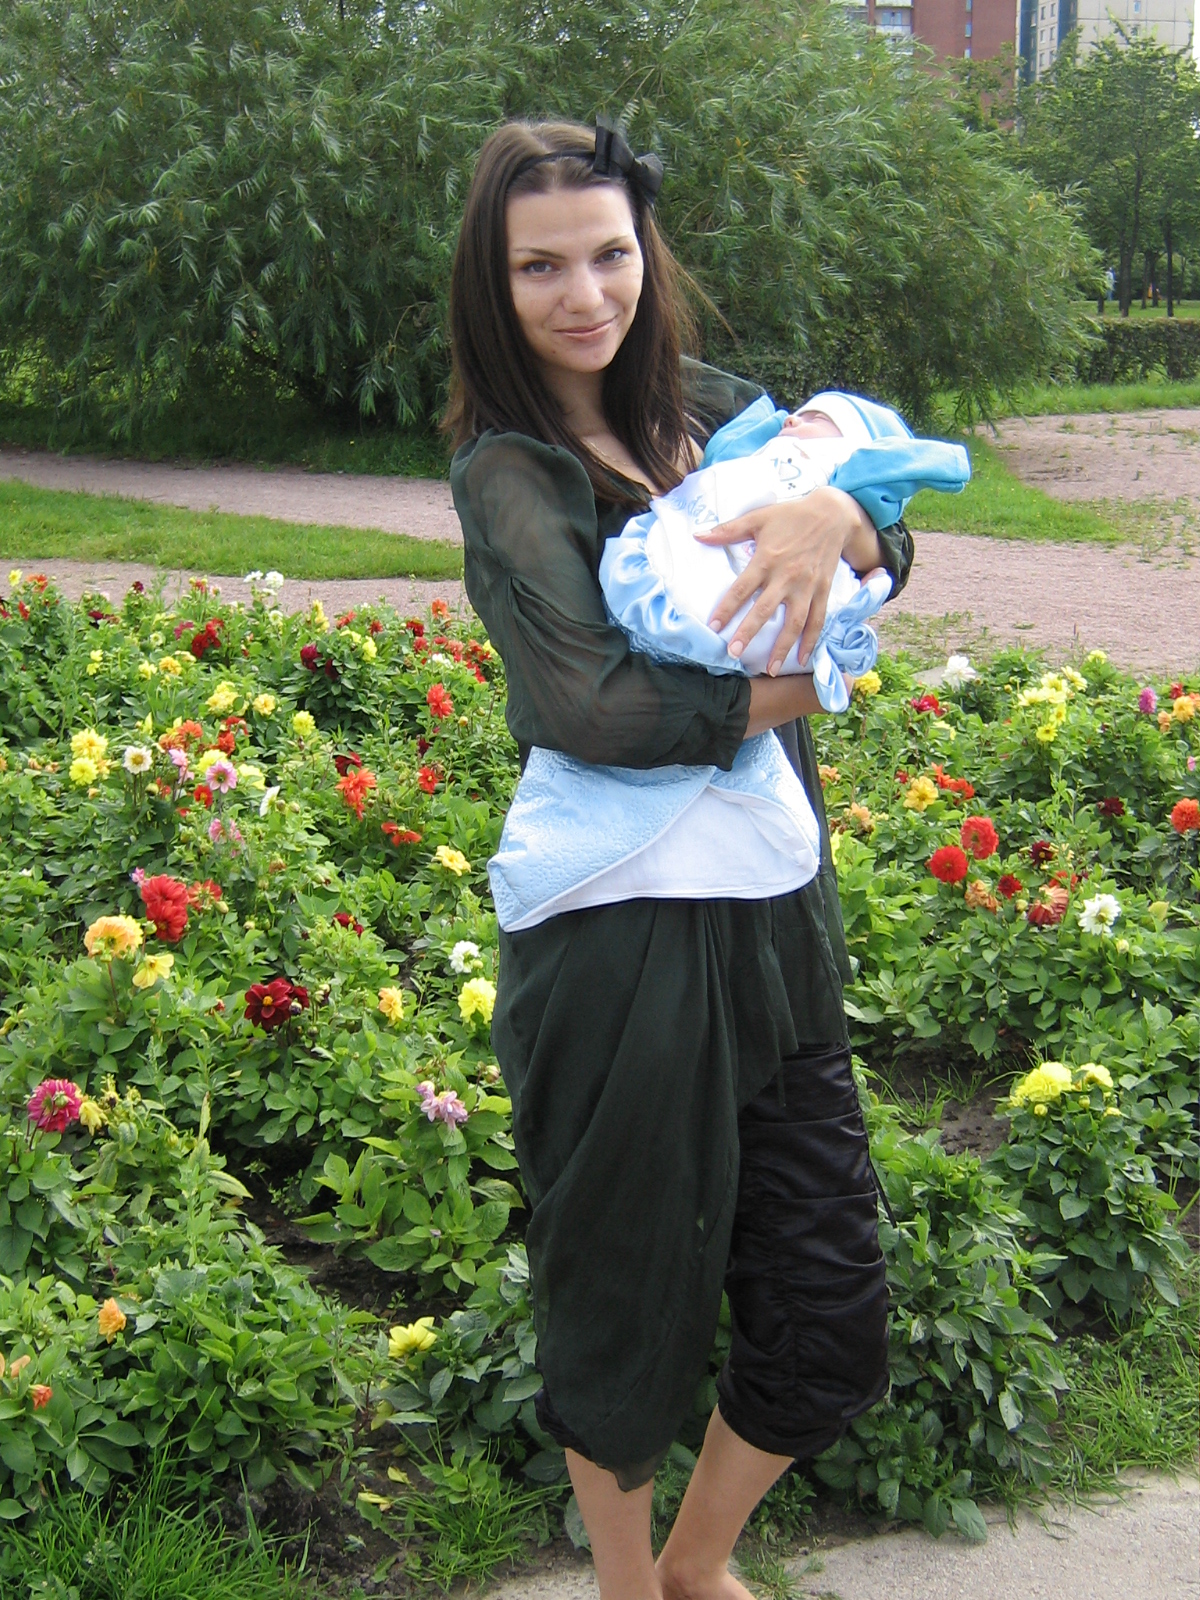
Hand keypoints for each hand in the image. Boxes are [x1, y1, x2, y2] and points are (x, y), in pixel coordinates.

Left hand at [697, 486, 879, 674]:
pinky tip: (802, 659)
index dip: (727, 607)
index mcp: (767, 559)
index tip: (714, 626)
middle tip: (735, 653)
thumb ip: (728, 530)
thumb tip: (698, 536)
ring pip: (794, 621)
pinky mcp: (823, 591)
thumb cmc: (791, 515)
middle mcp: (786, 576)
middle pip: (765, 609)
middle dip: (749, 632)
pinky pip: (818, 620)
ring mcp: (807, 586)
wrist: (833, 514)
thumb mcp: (758, 517)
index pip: (742, 588)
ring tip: (769, 668)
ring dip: (782, 646)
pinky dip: (811, 640)